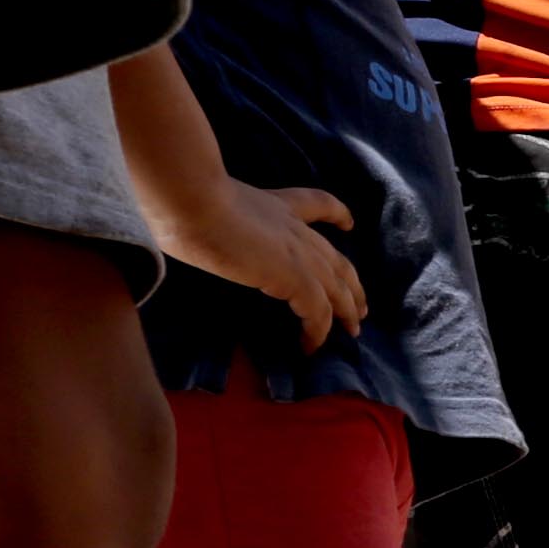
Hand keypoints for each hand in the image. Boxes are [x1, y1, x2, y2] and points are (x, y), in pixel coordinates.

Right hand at [172, 179, 367, 348]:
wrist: (194, 201)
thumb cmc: (187, 200)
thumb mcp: (207, 206)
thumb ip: (214, 217)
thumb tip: (191, 228)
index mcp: (276, 205)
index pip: (317, 204)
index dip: (337, 214)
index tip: (348, 224)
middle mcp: (295, 228)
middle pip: (337, 259)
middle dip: (352, 284)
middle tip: (360, 306)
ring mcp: (300, 253)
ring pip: (338, 288)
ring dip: (347, 311)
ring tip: (353, 331)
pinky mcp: (296, 277)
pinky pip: (319, 312)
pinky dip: (318, 332)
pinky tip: (311, 346)